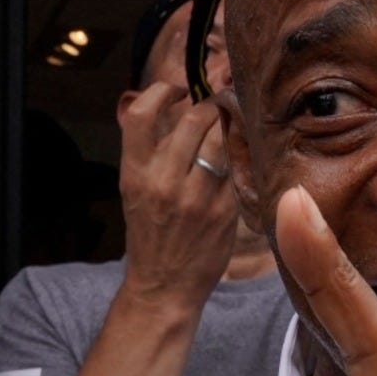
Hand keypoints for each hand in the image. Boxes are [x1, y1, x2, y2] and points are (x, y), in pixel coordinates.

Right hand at [118, 83, 241, 308]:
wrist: (163, 287)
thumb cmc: (150, 235)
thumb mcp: (135, 191)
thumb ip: (151, 153)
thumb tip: (174, 108)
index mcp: (135, 173)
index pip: (141, 113)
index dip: (162, 90)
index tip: (177, 88)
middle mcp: (163, 181)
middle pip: (195, 118)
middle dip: (210, 104)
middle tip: (217, 105)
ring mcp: (197, 196)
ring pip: (222, 138)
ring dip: (230, 124)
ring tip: (232, 124)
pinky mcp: (225, 210)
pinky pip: (238, 167)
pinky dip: (242, 154)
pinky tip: (242, 154)